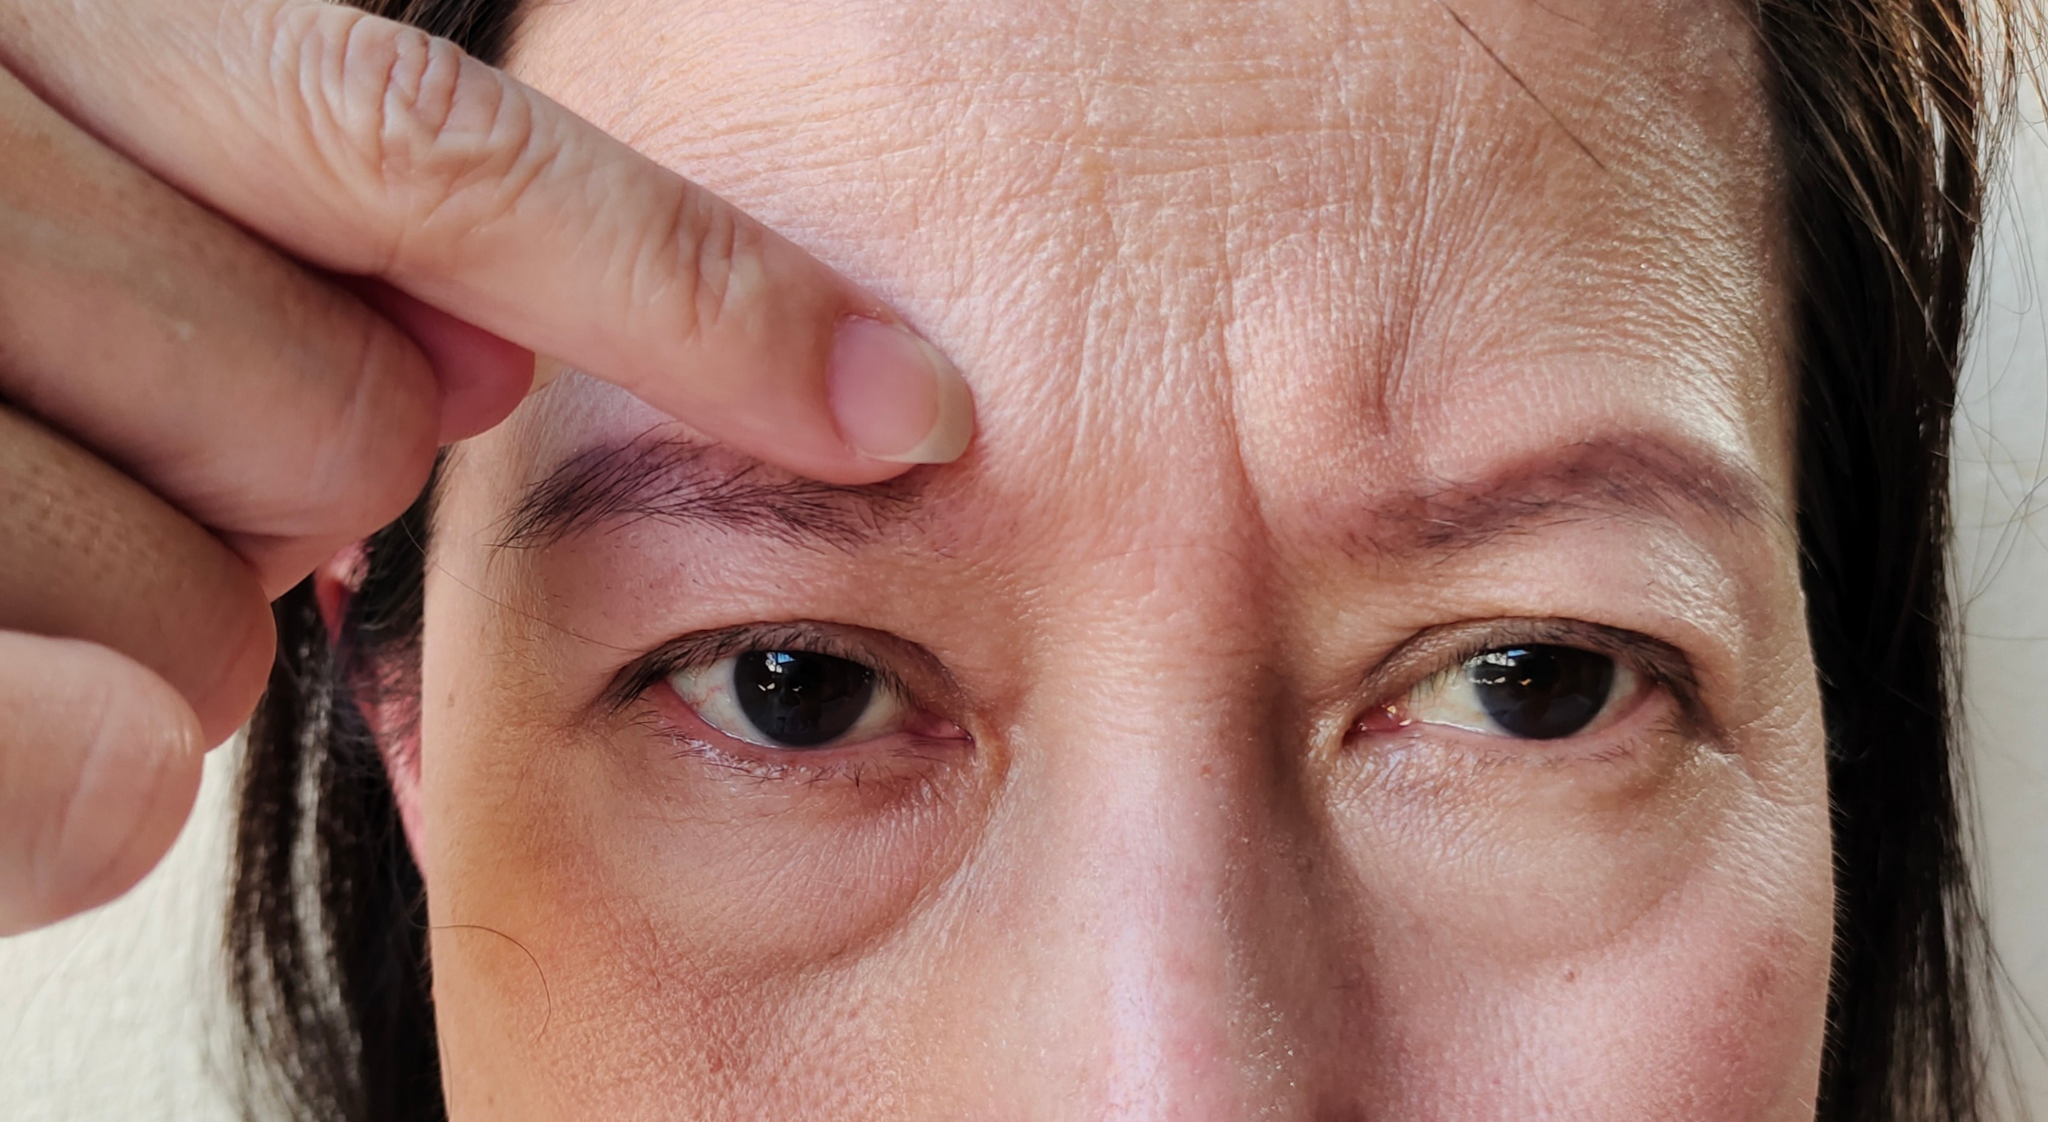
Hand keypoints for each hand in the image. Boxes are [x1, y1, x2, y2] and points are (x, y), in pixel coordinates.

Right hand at [0, 0, 972, 934]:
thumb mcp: (78, 182)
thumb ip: (292, 225)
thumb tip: (476, 352)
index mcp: (42, 22)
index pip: (403, 142)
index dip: (674, 286)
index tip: (898, 405)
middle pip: (328, 412)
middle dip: (270, 474)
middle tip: (105, 448)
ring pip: (201, 603)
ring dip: (139, 616)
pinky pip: (66, 753)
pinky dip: (46, 769)